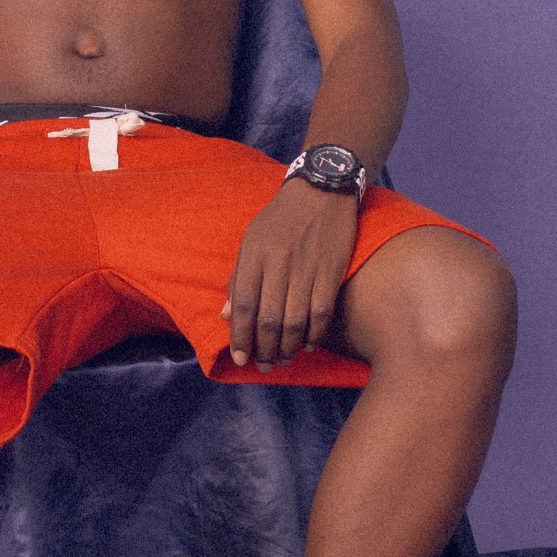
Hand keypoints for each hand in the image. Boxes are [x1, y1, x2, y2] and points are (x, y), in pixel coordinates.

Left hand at [220, 178, 359, 368]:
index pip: (243, 304)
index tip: (239, 357)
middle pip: (269, 319)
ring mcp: (307, 267)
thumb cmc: (281, 218)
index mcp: (255, 254)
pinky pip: (322, 311)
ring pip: (295, 320)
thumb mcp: (252, 239)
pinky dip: (314, 334)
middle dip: (264, 349)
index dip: (240, 335)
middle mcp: (279, 263)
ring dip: (287, 347)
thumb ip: (239, 277)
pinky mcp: (332, 270)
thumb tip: (225, 315)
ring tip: (282, 360)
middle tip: (263, 366)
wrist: (322, 190)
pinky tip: (307, 344)